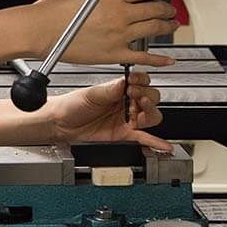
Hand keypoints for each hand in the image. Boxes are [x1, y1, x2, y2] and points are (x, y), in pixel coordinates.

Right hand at [30, 0, 196, 66]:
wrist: (39, 31)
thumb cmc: (50, 12)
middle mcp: (120, 15)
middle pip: (157, 9)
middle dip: (168, 8)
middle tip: (171, 8)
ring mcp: (119, 36)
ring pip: (155, 30)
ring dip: (167, 27)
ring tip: (170, 26)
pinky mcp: (113, 54)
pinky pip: (143, 56)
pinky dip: (158, 59)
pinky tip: (167, 59)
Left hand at [47, 71, 171, 151]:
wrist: (61, 123)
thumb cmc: (72, 104)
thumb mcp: (91, 94)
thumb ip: (109, 90)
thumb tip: (124, 81)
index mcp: (119, 89)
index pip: (141, 82)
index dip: (142, 81)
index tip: (135, 83)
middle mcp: (126, 103)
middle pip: (151, 98)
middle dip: (147, 96)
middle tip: (135, 96)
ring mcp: (127, 119)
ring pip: (151, 116)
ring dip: (151, 113)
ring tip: (141, 112)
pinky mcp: (125, 134)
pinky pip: (144, 138)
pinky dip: (155, 142)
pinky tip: (164, 145)